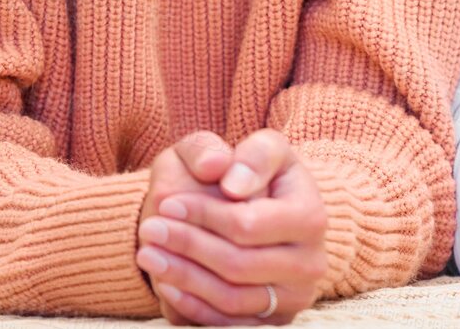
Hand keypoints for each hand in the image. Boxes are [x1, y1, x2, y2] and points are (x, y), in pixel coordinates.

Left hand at [138, 130, 327, 324]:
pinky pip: (228, 323)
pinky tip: (166, 282)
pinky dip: (193, 306)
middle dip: (188, 246)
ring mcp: (294, 297)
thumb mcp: (263, 148)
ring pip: (231, 299)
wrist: (273, 214)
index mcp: (311, 217)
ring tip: (148, 255)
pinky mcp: (275, 321)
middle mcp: (310, 264)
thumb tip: (232, 183)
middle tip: (149, 230)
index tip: (167, 203)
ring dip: (183, 278)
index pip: (249, 224)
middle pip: (238, 265)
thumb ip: (253, 155)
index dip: (204, 215)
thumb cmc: (262, 177)